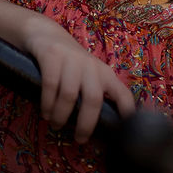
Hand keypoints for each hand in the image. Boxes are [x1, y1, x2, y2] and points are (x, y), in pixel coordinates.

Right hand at [24, 16, 135, 142]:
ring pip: (69, 94)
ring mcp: (71, 59)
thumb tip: (97, 129)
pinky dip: (47, 103)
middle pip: (93, 99)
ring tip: (56, 124)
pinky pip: (50, 84)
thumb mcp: (87, 75)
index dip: (126, 112)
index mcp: (104, 73)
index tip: (124, 131)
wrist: (46, 34)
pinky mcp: (52, 55)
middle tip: (79, 139)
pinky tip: (45, 112)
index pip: (122, 94)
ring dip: (61, 115)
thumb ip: (93, 94)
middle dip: (86, 124)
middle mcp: (91, 65)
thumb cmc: (69, 63)